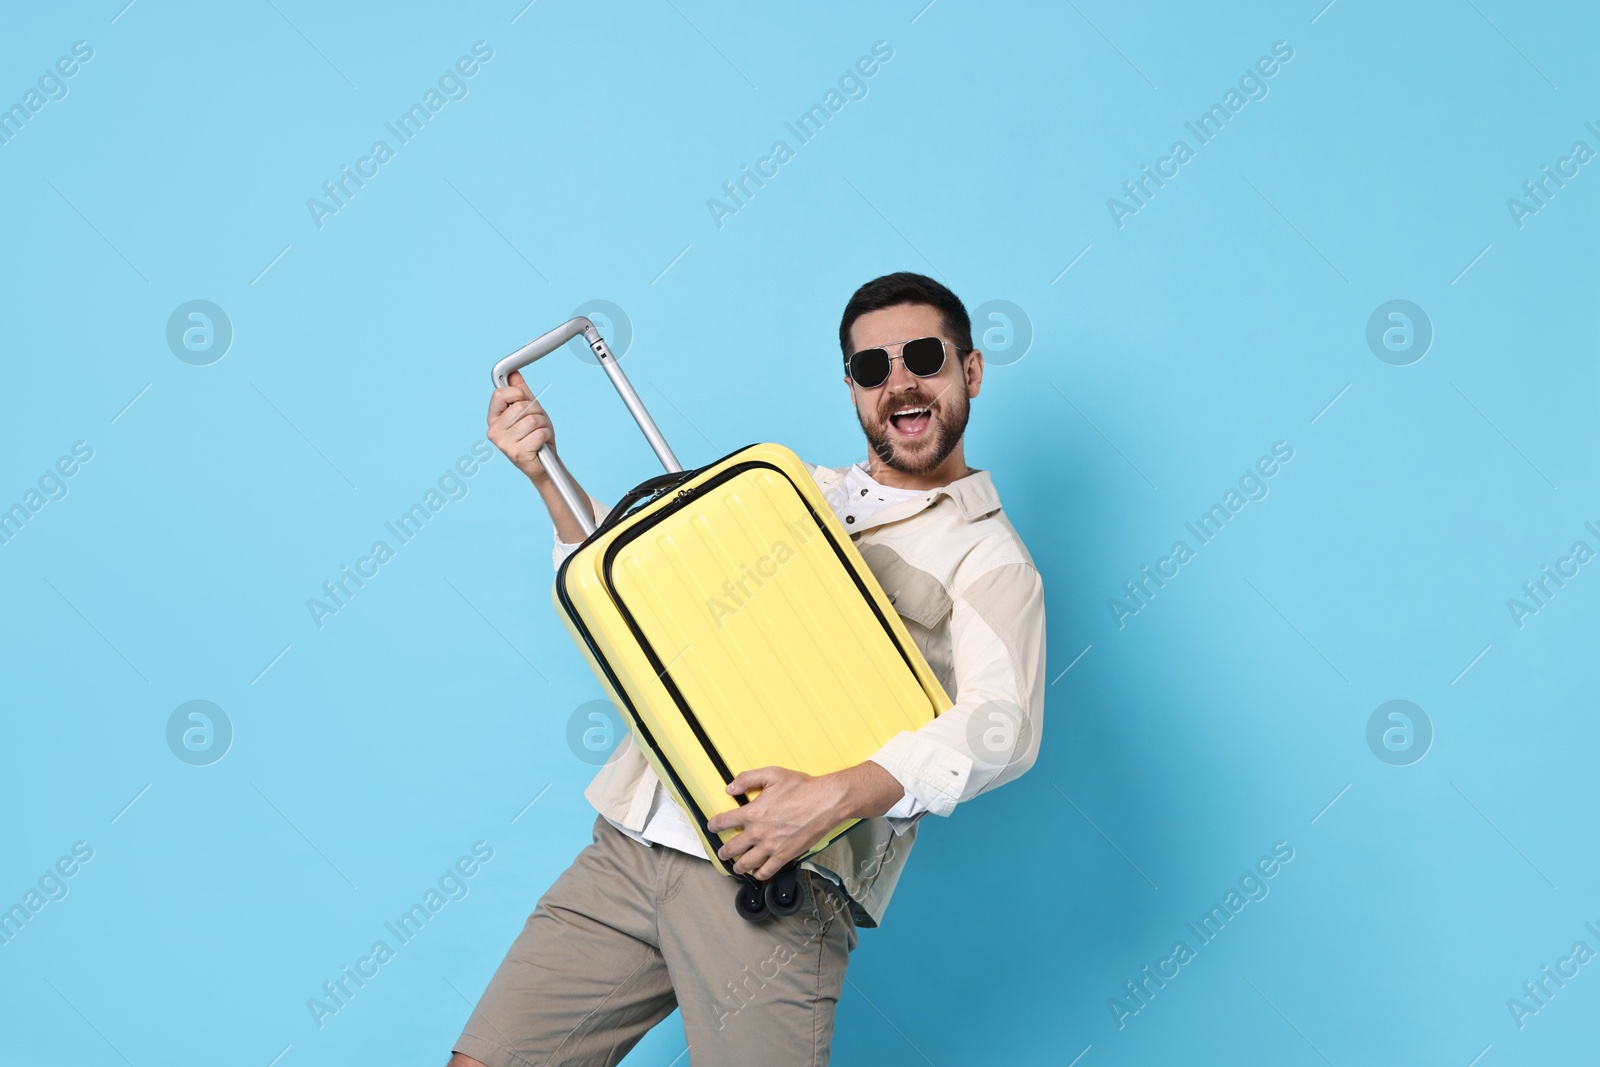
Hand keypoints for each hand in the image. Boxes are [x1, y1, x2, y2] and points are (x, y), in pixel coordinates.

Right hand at [487, 369, 554, 483]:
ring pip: (532, 420)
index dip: (517, 394)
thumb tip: (513, 373)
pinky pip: (539, 433)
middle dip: (536, 412)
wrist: (544, 465)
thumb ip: (521, 392)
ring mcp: (503, 444)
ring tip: (540, 435)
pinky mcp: (516, 454)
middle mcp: (494, 431)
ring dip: (543, 426)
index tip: (524, 401)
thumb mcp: (530, 411)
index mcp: (493, 419)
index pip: (499, 394)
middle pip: (520, 406)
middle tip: (537, 424)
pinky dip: (546, 437)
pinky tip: (542, 444)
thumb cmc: (536, 437)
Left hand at [705, 762, 904, 880]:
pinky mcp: (784, 856)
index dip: (714, 825)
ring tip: (736, 866)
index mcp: (752, 812)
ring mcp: (770, 846)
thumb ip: (747, 779)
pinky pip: (766, 871)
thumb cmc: (802, 788)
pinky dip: (759, 874)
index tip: (712, 827)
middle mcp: (757, 832)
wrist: (825, 802)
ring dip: (738, 866)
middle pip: (731, 848)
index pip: (723, 822)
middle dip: (723, 852)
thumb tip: (730, 788)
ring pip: (745, 864)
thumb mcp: (772, 774)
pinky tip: (757, 872)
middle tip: (722, 852)